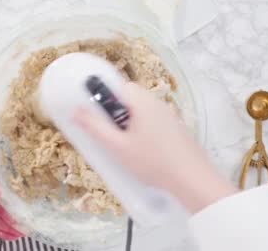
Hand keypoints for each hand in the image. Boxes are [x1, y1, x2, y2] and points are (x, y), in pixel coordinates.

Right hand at [73, 82, 237, 212]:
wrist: (192, 180)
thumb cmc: (153, 162)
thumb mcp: (117, 147)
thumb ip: (95, 127)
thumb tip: (75, 111)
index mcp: (142, 102)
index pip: (118, 85)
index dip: (103, 97)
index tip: (96, 113)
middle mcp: (157, 103)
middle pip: (129, 98)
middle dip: (115, 112)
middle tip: (109, 133)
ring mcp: (169, 116)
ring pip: (141, 112)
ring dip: (128, 123)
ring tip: (123, 145)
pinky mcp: (176, 129)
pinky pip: (152, 122)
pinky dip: (143, 131)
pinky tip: (141, 153)